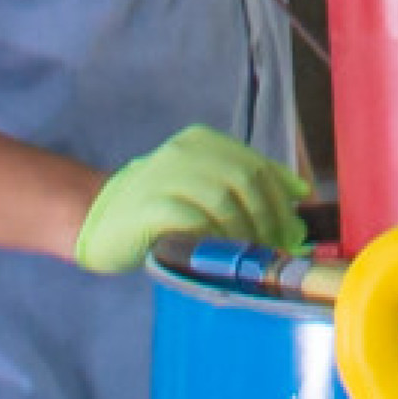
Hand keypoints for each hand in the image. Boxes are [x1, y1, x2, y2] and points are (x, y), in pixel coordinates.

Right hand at [75, 126, 312, 278]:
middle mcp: (186, 152)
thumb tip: (300, 196)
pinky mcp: (150, 206)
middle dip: (269, 217)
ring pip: (223, 199)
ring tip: (250, 255)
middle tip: (276, 248)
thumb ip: (245, 187)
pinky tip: (220, 256)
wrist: (97, 219)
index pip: (257, 164)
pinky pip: (194, 220)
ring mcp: (166, 175)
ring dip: (245, 231)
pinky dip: (215, 239)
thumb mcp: (203, 187)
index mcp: (203, 142)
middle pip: (245, 179)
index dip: (282, 199)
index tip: (294, 229)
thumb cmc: (159, 208)